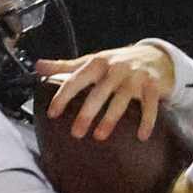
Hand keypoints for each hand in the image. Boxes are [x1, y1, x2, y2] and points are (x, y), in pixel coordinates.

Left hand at [36, 46, 171, 142]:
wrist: (155, 56)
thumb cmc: (117, 62)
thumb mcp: (92, 61)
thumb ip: (65, 66)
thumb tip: (37, 66)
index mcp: (97, 63)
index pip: (76, 79)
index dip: (63, 96)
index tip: (53, 114)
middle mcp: (115, 69)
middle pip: (99, 92)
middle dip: (87, 113)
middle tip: (76, 133)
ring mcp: (135, 77)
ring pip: (122, 100)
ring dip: (111, 118)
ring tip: (100, 136)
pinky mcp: (153, 86)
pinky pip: (150, 105)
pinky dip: (147, 121)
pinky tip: (141, 136)